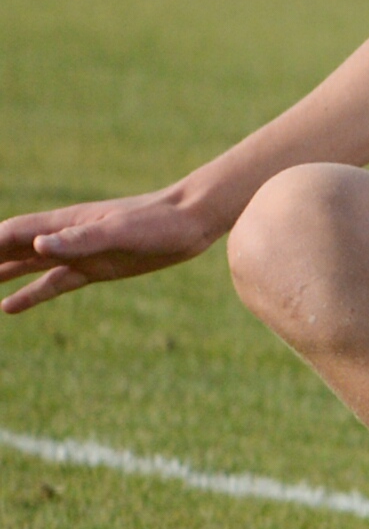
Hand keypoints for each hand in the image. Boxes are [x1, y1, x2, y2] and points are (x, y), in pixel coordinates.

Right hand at [2, 187, 228, 314]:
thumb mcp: (119, 231)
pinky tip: (7, 307)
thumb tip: (39, 246)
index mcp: (63, 225)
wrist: (192, 222)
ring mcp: (77, 253)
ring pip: (25, 268)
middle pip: (10, 250)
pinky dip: (29, 295)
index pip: (10, 235)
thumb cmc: (159, 221)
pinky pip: (52, 284)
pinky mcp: (94, 269)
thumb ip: (80, 239)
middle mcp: (63, 238)